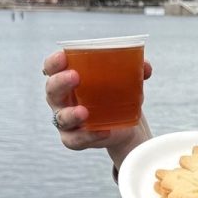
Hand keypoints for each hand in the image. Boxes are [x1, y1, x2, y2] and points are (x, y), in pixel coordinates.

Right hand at [43, 49, 153, 164]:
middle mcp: (61, 99)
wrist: (124, 125)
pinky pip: (75, 139)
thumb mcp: (125, 81)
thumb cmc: (116, 95)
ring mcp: (65, 120)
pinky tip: (104, 132)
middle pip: (52, 90)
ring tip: (84, 112)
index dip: (54, 62)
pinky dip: (89, 136)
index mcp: (67, 79)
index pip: (52, 68)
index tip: (63, 57)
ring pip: (61, 118)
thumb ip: (134, 71)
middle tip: (75, 77)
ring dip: (71, 114)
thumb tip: (145, 67)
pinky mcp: (74, 138)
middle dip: (60, 82)